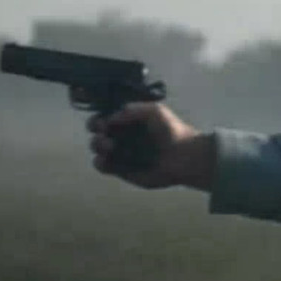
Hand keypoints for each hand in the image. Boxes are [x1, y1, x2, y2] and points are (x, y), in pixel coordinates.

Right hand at [86, 102, 214, 190]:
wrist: (184, 156)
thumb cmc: (172, 131)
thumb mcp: (155, 111)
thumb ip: (133, 109)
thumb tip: (112, 117)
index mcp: (129, 122)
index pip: (106, 117)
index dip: (99, 118)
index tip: (102, 121)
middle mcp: (123, 137)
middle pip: (98, 133)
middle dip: (96, 131)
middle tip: (105, 132)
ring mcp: (121, 154)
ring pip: (98, 149)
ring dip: (98, 145)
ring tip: (110, 146)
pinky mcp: (122, 171)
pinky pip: (103, 167)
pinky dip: (100, 163)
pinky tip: (106, 159)